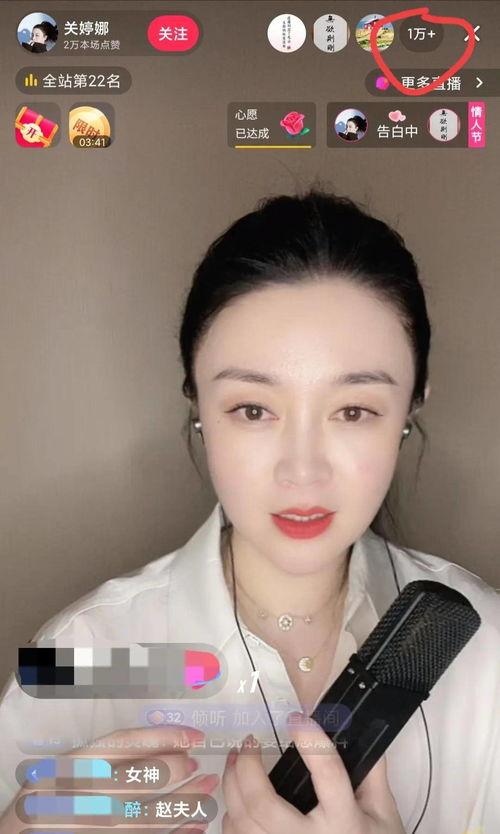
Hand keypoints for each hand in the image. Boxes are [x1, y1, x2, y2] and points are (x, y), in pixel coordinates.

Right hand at [0, 724, 218, 832]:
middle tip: (197, 763)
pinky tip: (195, 825)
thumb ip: (106, 755)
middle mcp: (82, 794)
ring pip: (148, 815)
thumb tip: (164, 743)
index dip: (164, 737)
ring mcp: (92, 824)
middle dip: (175, 770)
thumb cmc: (48, 795)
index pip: (125, 744)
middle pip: (139, 779)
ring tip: (207, 789)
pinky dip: (174, 833)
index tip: (193, 735)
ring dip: (183, 803)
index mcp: (73, 764)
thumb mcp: (67, 765)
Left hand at [221, 712, 404, 833]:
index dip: (311, 742)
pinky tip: (238, 799)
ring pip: (242, 822)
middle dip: (247, 767)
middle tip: (249, 743)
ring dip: (232, 786)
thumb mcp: (383, 814)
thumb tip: (359, 728)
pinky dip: (231, 815)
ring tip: (236, 762)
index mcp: (344, 823)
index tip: (297, 719)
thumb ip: (371, 772)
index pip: (328, 775)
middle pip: (263, 804)